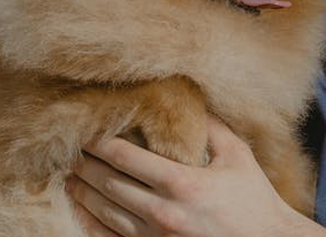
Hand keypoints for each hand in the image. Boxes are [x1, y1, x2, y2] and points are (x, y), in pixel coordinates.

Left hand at [65, 115, 325, 236]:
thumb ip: (211, 127)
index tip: (87, 131)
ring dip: (83, 194)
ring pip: (105, 214)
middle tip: (71, 151)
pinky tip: (84, 213)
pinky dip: (93, 225)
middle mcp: (162, 212)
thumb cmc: (254, 199)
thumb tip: (189, 100)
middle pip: (108, 184)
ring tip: (71, 178)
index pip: (125, 157)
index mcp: (181, 183)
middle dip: (85, 166)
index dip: (100, 142)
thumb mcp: (237, 156)